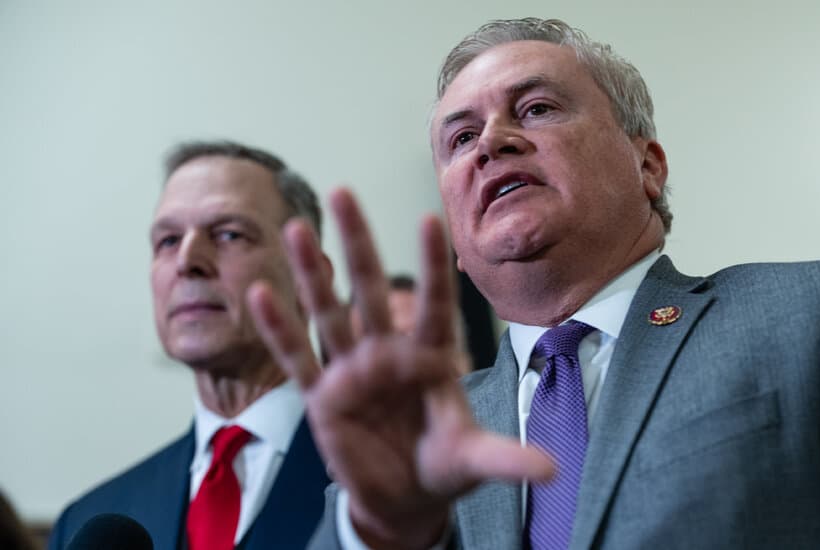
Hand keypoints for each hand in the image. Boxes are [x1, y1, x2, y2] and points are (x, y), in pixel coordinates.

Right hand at [247, 188, 553, 548]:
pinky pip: (298, 359)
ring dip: (312, 273)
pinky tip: (260, 294)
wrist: (404, 498)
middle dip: (358, 242)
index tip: (430, 218)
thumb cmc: (443, 466)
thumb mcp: (472, 459)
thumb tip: (553, 470)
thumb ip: (505, 458)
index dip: (431, 265)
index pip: (433, 303)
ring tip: (296, 228)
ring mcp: (352, 371)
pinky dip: (279, 330)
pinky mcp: (323, 397)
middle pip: (370, 288)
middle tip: (344, 191)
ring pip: (329, 312)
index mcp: (430, 357)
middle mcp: (388, 353)